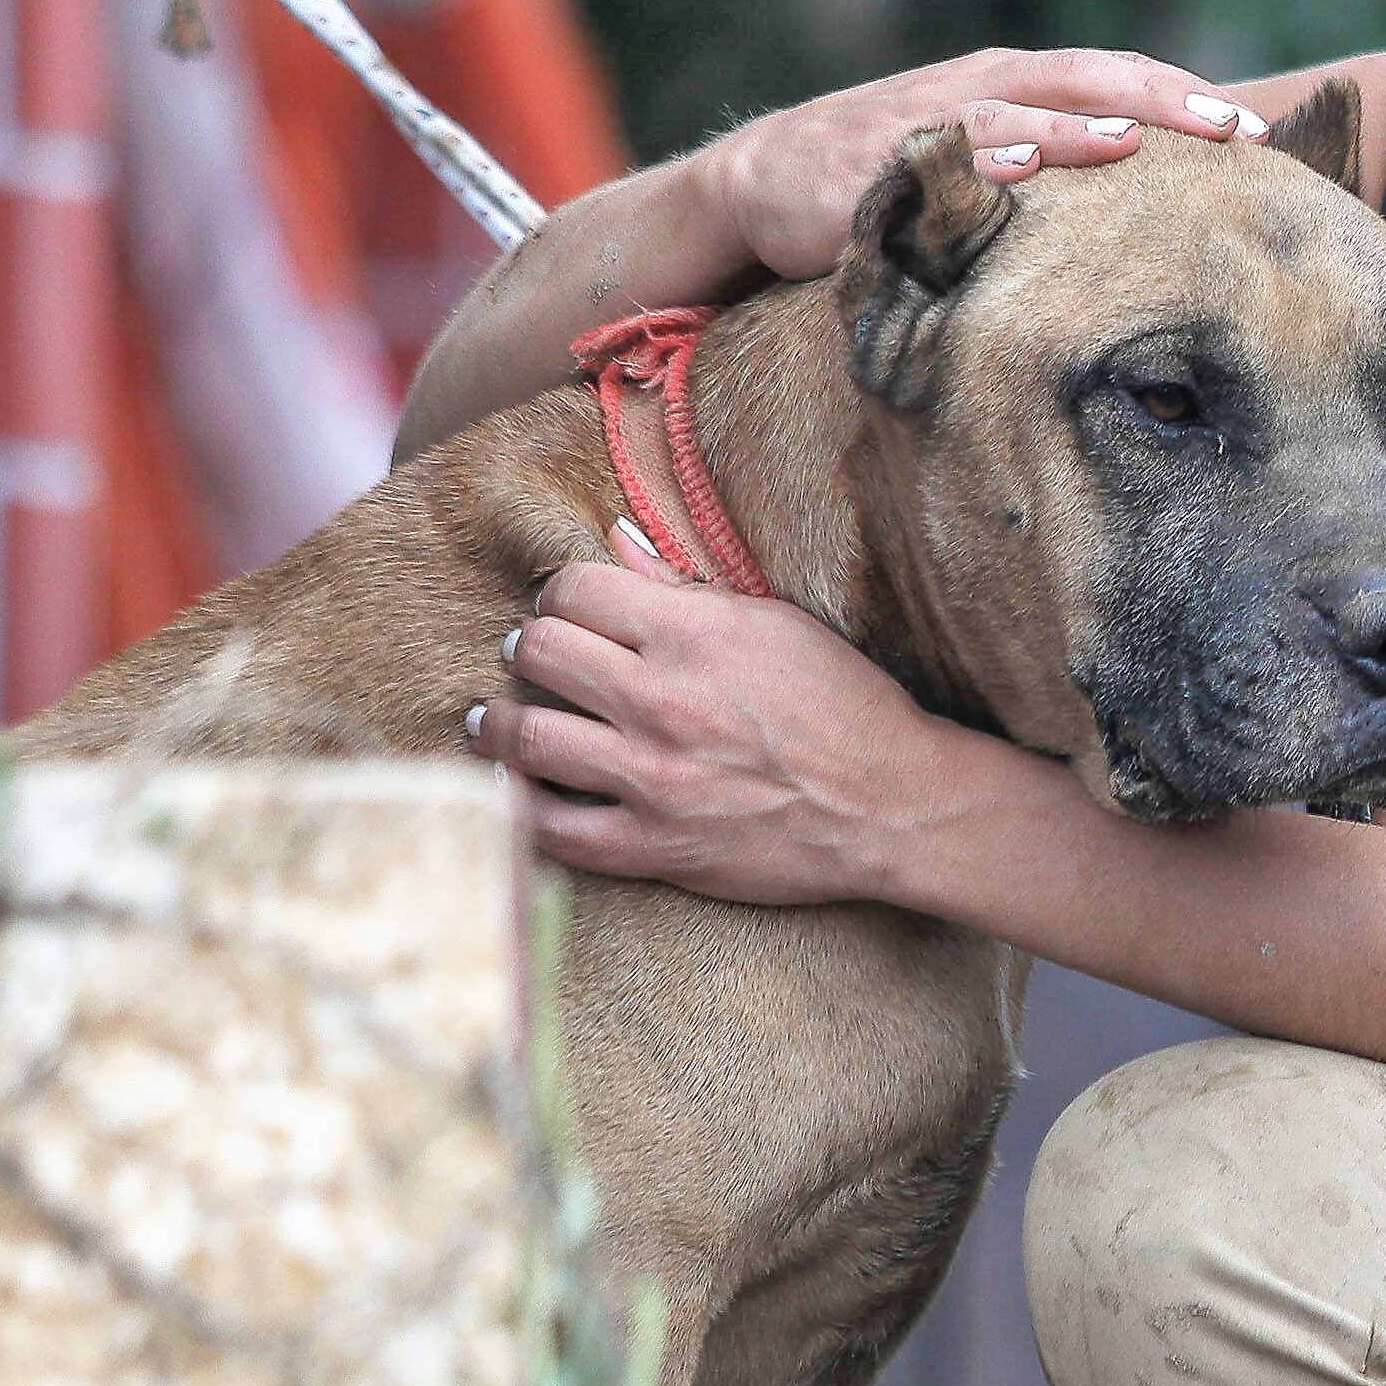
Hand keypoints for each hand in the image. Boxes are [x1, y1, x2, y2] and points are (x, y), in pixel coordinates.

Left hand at [459, 532, 1002, 901]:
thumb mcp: (776, 624)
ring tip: (494, 723)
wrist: (892, 807)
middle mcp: (662, 700)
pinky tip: (513, 789)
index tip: (566, 610)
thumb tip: (616, 539)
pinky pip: (549, 828)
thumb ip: (686, 586)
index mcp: (695, 634)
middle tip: (532, 658)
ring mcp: (652, 778)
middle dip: (528, 649)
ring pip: (525, 736)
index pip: (575, 589)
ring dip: (498, 725)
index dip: (561, 594)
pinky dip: (517, 806)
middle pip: (538, 651)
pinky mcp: (652, 846)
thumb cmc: (845, 707)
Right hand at [687, 48, 1267, 284]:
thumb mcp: (985, 151)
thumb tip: (1155, 189)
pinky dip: (979, 158)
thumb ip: (1056, 156)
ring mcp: (926, 121)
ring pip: (1013, 113)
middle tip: (1228, 129)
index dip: (1183, 96)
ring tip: (1132, 143)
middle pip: (1083, 80)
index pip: (1114, 76)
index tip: (1255, 129)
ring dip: (1073, 126)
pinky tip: (1020, 170)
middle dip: (1158, 100)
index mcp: (1013, 83)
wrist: (765, 180)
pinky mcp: (875, 164)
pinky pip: (934, 158)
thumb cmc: (896, 167)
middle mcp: (979, 89)